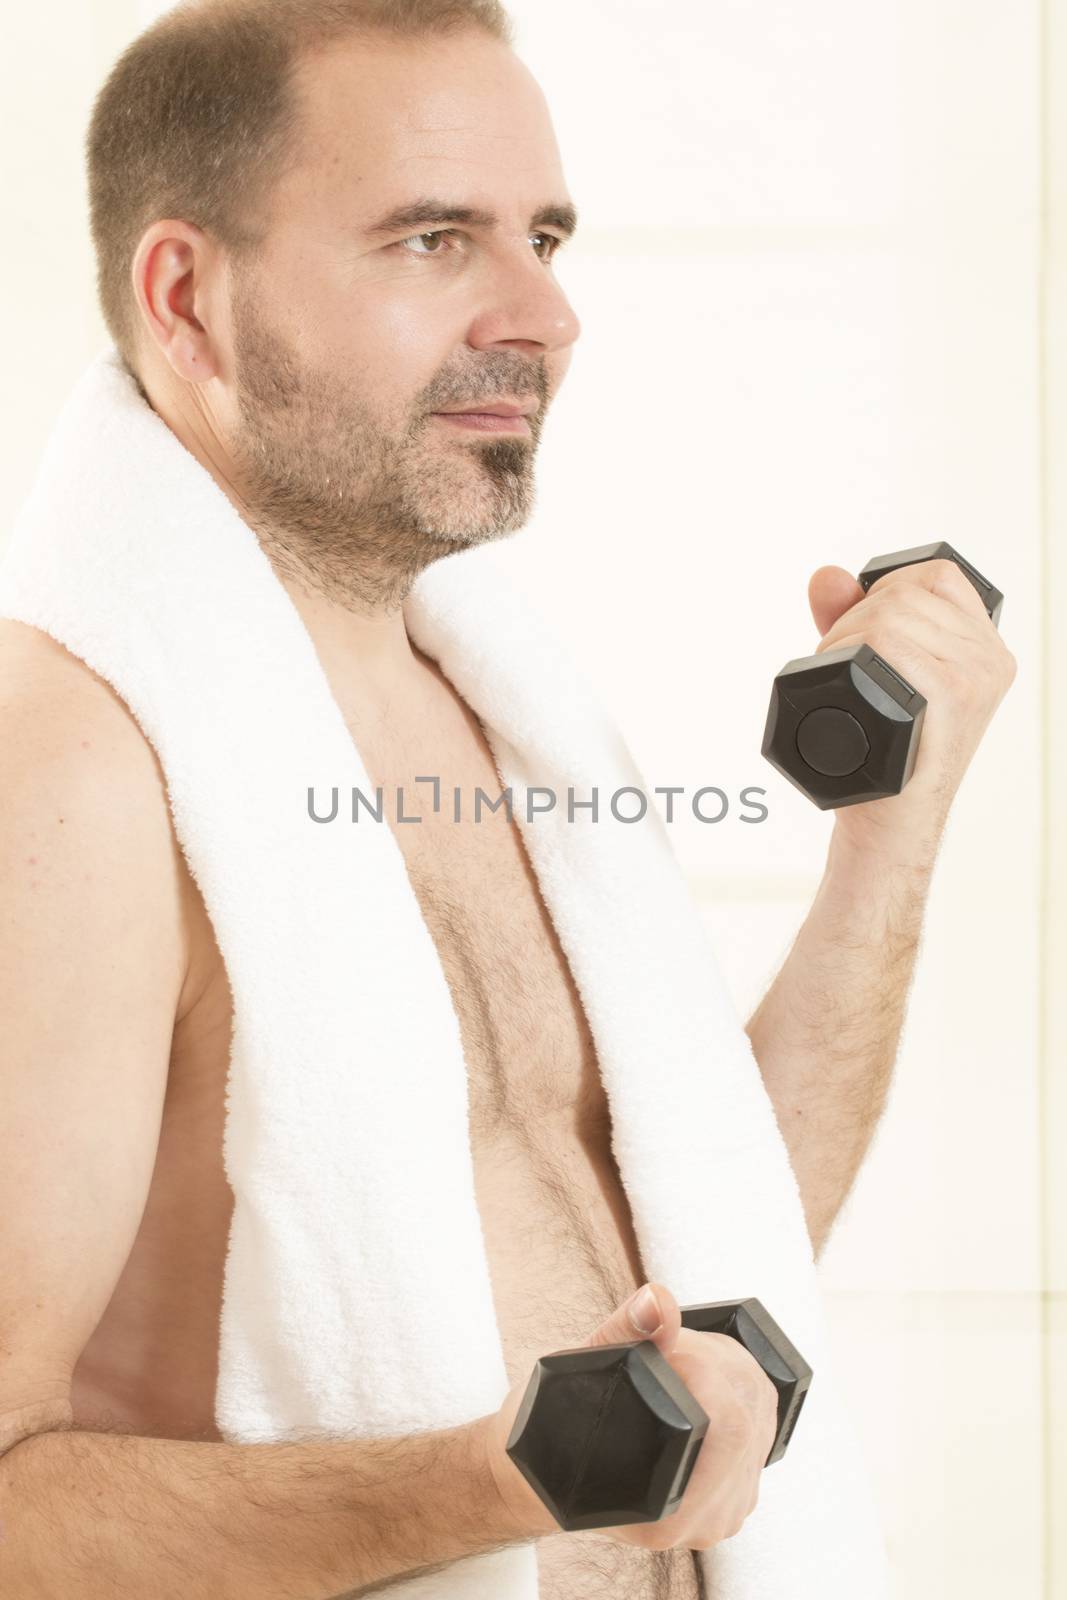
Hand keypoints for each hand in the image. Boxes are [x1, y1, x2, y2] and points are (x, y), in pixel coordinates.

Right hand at [481, 1283, 778, 1551]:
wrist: (543, 1472)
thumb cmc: (549, 1427)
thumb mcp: (578, 1373)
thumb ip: (624, 1333)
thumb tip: (660, 1298)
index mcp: (667, 1512)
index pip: (731, 1428)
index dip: (707, 1366)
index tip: (668, 1346)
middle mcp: (704, 1522)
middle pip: (752, 1416)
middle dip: (716, 1357)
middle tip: (668, 1344)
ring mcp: (724, 1512)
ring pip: (762, 1415)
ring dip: (728, 1366)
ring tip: (677, 1356)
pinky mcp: (735, 1493)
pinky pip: (762, 1425)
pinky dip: (736, 1385)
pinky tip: (700, 1375)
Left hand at [808, 558, 1016, 864]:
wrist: (890, 822)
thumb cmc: (886, 754)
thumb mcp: (874, 675)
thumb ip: (852, 619)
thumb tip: (826, 576)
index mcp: (986, 650)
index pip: (938, 575)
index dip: (888, 586)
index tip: (862, 624)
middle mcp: (990, 660)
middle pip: (906, 592)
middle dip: (853, 618)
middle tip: (837, 662)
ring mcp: (975, 677)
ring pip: (891, 614)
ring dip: (843, 637)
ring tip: (840, 678)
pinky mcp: (953, 695)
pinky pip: (890, 643)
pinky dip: (850, 654)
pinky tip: (848, 686)